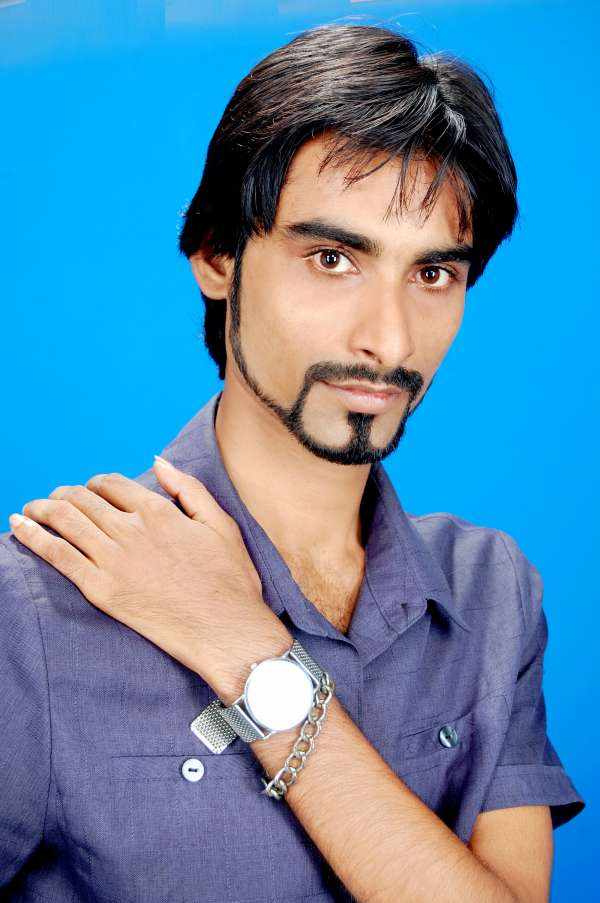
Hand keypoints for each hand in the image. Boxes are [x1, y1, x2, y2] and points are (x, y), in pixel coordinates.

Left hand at [8, 457, 285, 686]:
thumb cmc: (230, 580)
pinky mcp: (102, 590)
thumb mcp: (220, 523)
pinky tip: (19, 527)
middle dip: (64, 494)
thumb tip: (158, 462)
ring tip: (30, 508)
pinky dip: (33, 536)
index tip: (91, 490)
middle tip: (55, 499)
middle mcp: (132, 530)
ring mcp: (114, 560)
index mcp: (159, 512)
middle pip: (83, 499)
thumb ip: (188, 488)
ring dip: (42, 508)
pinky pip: (58, 556)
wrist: (226, 629)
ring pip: (65, 520)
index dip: (96, 483)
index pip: (112, 484)